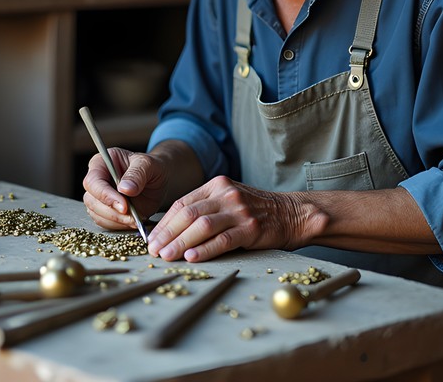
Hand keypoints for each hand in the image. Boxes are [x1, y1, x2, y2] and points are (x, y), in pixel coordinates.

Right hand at [82, 148, 169, 231]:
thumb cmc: (151, 168)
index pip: (93, 181)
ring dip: (116, 220)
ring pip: (96, 214)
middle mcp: (97, 180)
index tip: (124, 206)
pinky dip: (119, 225)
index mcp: (101, 163)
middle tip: (131, 216)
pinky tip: (133, 220)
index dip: (105, 195)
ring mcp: (99, 197)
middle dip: (112, 212)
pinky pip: (104, 222)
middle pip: (91, 200)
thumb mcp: (148, 165)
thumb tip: (125, 188)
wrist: (158, 181)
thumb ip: (137, 174)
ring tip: (135, 218)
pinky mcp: (106, 211)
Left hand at [145, 176, 304, 261]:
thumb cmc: (254, 210)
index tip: (151, 238)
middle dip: (167, 234)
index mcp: (216, 185)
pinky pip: (222, 240)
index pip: (182, 204)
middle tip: (153, 250)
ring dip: (180, 243)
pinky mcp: (251, 228)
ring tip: (166, 256)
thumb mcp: (228, 200)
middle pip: (188, 214)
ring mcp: (239, 211)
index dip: (164, 223)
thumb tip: (171, 229)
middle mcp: (226, 195)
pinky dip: (205, 249)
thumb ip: (204, 207)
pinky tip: (191, 257)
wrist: (291, 213)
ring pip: (202, 226)